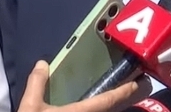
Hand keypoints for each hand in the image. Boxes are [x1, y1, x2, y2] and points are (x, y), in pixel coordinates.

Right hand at [17, 61, 151, 111]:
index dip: (127, 91)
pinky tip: (99, 107)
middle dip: (126, 98)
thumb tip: (42, 63)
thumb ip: (37, 84)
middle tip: (137, 86)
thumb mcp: (30, 107)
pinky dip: (104, 110)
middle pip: (114, 109)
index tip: (140, 81)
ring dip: (116, 106)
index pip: (110, 100)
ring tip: (121, 95)